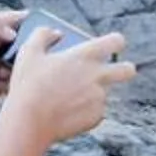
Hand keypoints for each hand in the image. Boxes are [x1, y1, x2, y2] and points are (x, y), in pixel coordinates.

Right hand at [0, 28, 131, 148]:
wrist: (29, 122)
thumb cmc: (28, 85)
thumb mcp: (29, 52)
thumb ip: (43, 35)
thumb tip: (56, 33)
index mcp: (85, 56)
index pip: (115, 41)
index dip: (115, 42)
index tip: (109, 46)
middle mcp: (98, 76)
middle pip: (127, 70)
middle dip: (125, 69)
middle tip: (112, 72)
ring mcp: (99, 98)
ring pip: (104, 93)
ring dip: (92, 94)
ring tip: (66, 99)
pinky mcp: (96, 117)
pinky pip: (95, 112)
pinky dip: (84, 112)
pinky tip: (65, 112)